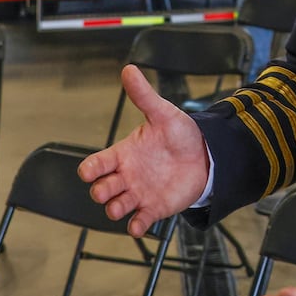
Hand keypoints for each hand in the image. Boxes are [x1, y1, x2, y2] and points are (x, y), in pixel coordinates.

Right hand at [78, 64, 209, 237]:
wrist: (206, 154)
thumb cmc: (179, 134)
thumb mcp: (163, 114)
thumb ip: (144, 96)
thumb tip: (129, 69)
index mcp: (123, 154)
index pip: (95, 165)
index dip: (90, 169)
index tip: (90, 171)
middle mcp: (126, 176)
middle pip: (101, 190)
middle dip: (101, 192)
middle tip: (111, 189)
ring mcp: (139, 193)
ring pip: (116, 208)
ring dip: (115, 210)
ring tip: (122, 207)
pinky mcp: (154, 208)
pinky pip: (139, 222)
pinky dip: (136, 226)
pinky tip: (138, 225)